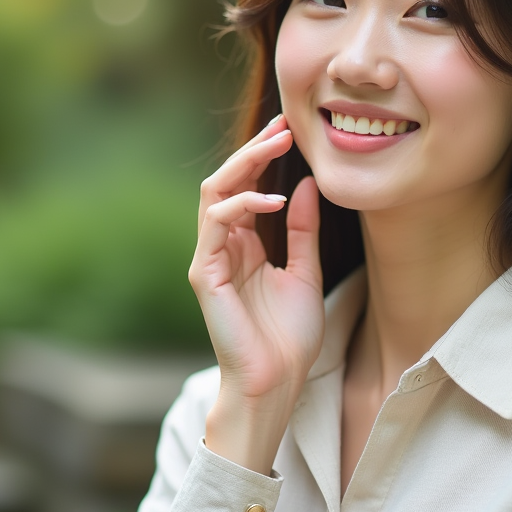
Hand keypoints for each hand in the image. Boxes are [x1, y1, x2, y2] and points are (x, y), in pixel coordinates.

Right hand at [188, 114, 322, 471]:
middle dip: (254, 150)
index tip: (292, 130)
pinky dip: (242, 205)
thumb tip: (307, 184)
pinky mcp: (205, 274)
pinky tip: (272, 199)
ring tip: (277, 145)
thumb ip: (302, 229)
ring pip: (214, 194)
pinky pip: (216, 225)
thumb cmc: (288, 338)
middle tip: (284, 126)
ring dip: (245, 165)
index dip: (265, 156)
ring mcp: (210, 259)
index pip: (246, 187)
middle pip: (227, 182)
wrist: (277, 384)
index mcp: (244, 245)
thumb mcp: (306, 272)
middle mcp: (222, 247)